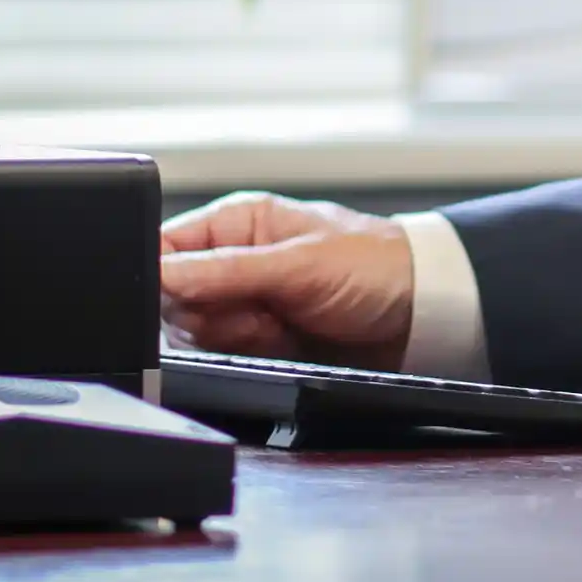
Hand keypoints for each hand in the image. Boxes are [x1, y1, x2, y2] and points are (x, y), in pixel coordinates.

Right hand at [157, 191, 415, 367]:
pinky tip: (285, 341)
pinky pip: (225, 358)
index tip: (194, 296)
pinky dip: (252, 356)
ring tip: (281, 324)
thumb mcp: (298, 264)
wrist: (421, 315)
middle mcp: (233, 261)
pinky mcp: (258, 341)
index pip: (166, 247)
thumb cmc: (374, 266)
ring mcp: (245, 303)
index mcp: (237, 223)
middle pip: (175, 300)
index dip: (165, 278)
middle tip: (259, 311)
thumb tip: (160, 273)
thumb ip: (225, 271)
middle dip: (214, 314)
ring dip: (236, 337)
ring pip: (198, 334)